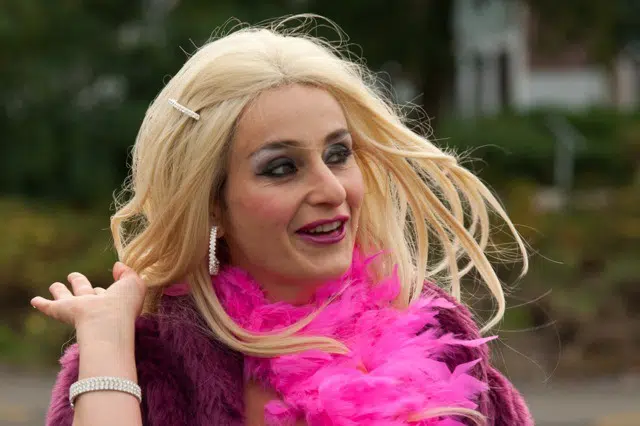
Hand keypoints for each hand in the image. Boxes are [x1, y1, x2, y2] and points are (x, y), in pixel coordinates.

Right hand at [31, 262, 146, 333]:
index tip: (107, 280)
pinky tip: (34, 300)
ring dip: (59, 291)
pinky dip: (41, 304)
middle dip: (79, 283)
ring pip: (66, 298)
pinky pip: (50, 307)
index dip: (105, 288)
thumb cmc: (124, 303)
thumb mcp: (133, 283)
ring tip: (54, 286)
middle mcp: (93, 306)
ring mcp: (77, 310)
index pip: (103, 292)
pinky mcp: (62, 312)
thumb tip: (117, 266)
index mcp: (110, 301)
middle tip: (73, 276)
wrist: (108, 322)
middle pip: (84, 292)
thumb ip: (127, 273)